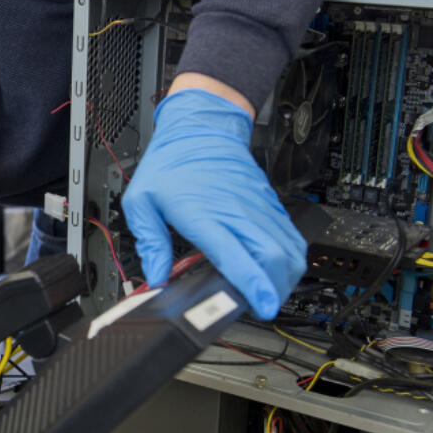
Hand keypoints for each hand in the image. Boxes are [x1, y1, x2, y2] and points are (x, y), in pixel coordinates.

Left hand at [121, 88, 306, 318]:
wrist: (200, 126)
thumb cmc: (171, 161)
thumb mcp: (141, 200)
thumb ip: (149, 242)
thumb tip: (155, 276)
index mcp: (204, 213)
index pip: (237, 255)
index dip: (253, 285)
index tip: (261, 306)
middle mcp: (237, 212)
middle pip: (275, 257)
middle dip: (275, 289)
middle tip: (262, 305)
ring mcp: (257, 208)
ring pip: (289, 248)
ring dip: (286, 276)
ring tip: (270, 291)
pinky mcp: (268, 204)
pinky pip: (290, 235)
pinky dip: (290, 256)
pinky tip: (277, 269)